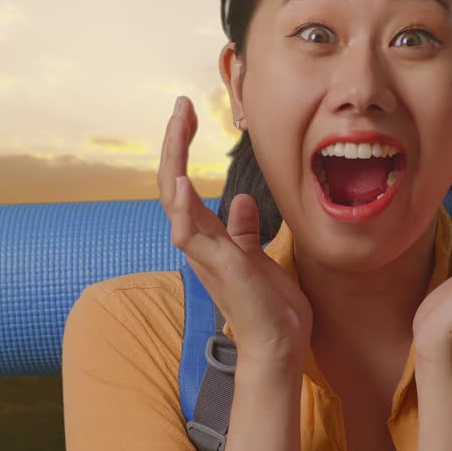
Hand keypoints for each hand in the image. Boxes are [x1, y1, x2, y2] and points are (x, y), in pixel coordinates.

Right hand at [158, 96, 312, 368]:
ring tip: (178, 124)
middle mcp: (198, 242)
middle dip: (174, 143)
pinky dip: (183, 205)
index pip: (183, 183)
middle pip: (171, 182)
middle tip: (180, 106)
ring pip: (173, 199)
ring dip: (174, 159)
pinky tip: (183, 179)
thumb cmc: (270, 307)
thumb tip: (239, 201)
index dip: (181, 148)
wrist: (280, 344)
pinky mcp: (218, 266)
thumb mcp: (257, 256)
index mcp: (207, 237)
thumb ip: (244, 230)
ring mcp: (204, 254)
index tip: (187, 114)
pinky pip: (189, 232)